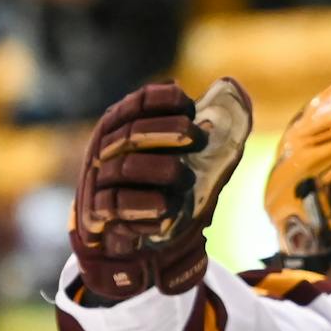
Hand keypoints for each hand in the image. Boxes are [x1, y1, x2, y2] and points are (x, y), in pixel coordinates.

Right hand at [71, 78, 252, 300]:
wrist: (128, 241)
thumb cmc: (159, 188)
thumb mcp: (183, 157)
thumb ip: (204, 130)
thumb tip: (233, 88)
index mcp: (124, 127)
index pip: (137, 103)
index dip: (162, 100)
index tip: (188, 104)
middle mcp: (106, 149)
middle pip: (131, 133)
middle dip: (166, 131)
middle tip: (196, 136)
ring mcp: (99, 181)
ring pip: (125, 168)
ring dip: (160, 170)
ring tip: (185, 177)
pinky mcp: (98, 213)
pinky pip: (117, 206)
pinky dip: (145, 206)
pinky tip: (166, 207)